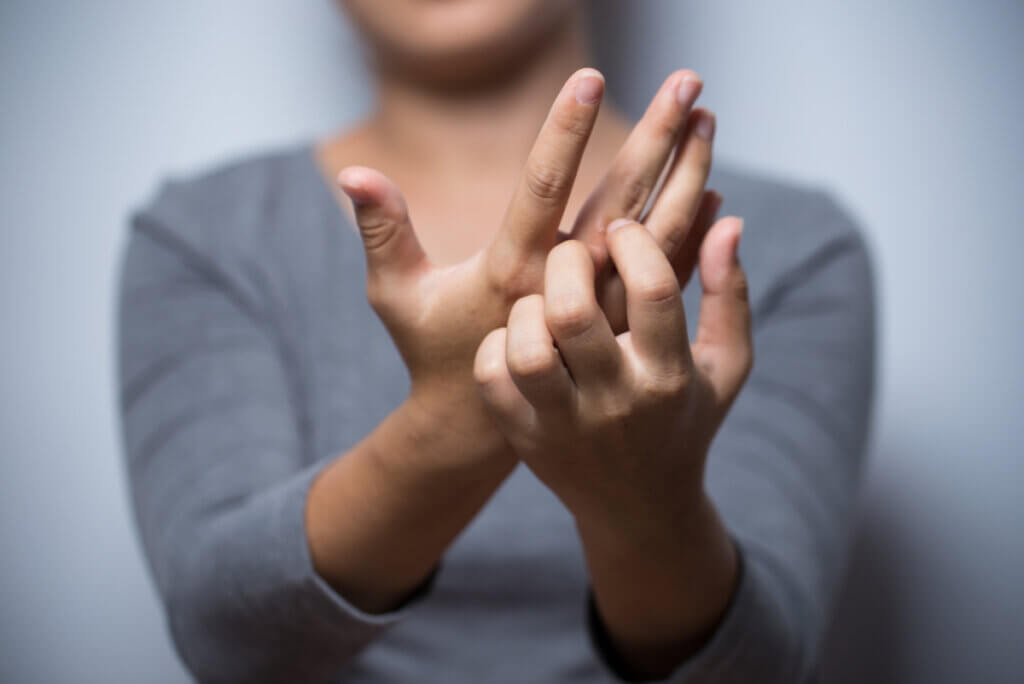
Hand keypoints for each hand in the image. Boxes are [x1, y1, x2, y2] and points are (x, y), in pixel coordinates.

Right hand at [339, 68, 718, 460]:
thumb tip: (353, 171)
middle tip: (687, 84)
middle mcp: (565, 286)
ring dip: (685, 174)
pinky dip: (692, 233)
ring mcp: (600, 307)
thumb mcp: (397, 297)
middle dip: (654, 138)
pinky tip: (714, 193)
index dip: (564, 132)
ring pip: (654, 234)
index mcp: (512, 271)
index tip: (588, 77)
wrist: (481, 426)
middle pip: (619, 200)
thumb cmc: (433, 352)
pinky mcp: (617, 324)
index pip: (545, 188)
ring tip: (708, 120)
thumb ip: (383, 232)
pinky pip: (664, 274)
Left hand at [473, 215, 751, 542]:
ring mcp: (564, 425)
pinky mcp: (524, 436)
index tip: (623, 228)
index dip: (634, 242)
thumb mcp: (725, 365)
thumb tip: (728, 219)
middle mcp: (616, 402)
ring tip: (544, 302)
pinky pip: (492, 377)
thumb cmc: (685, 418)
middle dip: (567, 263)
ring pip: (526, 350)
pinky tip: (520, 338)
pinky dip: (497, 345)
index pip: (653, 291)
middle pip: (573, 314)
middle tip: (572, 253)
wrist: (639, 507)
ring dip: (527, 309)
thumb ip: (730, 294)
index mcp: (669, 377)